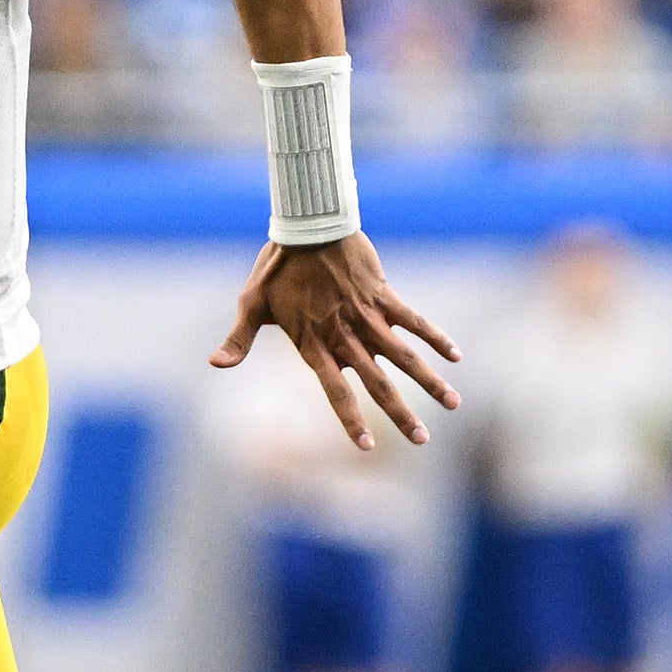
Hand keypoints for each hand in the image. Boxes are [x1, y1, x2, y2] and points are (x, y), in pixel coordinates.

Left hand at [210, 233, 460, 451]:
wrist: (307, 225)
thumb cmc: (276, 268)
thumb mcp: (251, 304)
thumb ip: (238, 339)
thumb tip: (215, 365)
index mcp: (313, 342)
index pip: (335, 390)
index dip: (349, 419)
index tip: (366, 446)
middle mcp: (344, 334)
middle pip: (377, 382)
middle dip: (401, 414)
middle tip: (422, 440)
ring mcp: (367, 315)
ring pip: (404, 356)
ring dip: (430, 382)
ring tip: (454, 404)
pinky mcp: (384, 295)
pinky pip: (415, 320)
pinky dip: (436, 337)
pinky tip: (456, 357)